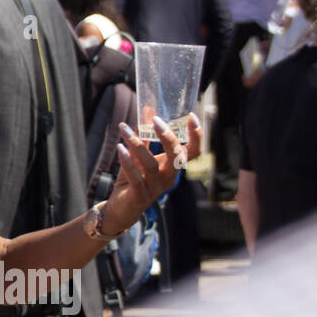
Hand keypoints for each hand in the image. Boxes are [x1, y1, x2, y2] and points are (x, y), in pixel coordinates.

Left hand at [102, 114, 201, 233]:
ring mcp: (155, 188)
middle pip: (177, 157)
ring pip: (151, 165)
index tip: (191, 115)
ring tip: (124, 129)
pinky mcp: (140, 196)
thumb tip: (148, 108)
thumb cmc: (133, 178)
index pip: (193, 152)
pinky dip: (128, 161)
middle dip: (168, 138)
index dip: (196, 135)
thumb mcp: (140, 155)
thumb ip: (144, 135)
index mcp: (173, 167)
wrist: (121, 208)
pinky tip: (120, 148)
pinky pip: (136, 177)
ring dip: (137, 145)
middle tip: (155, 120)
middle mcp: (168, 178)